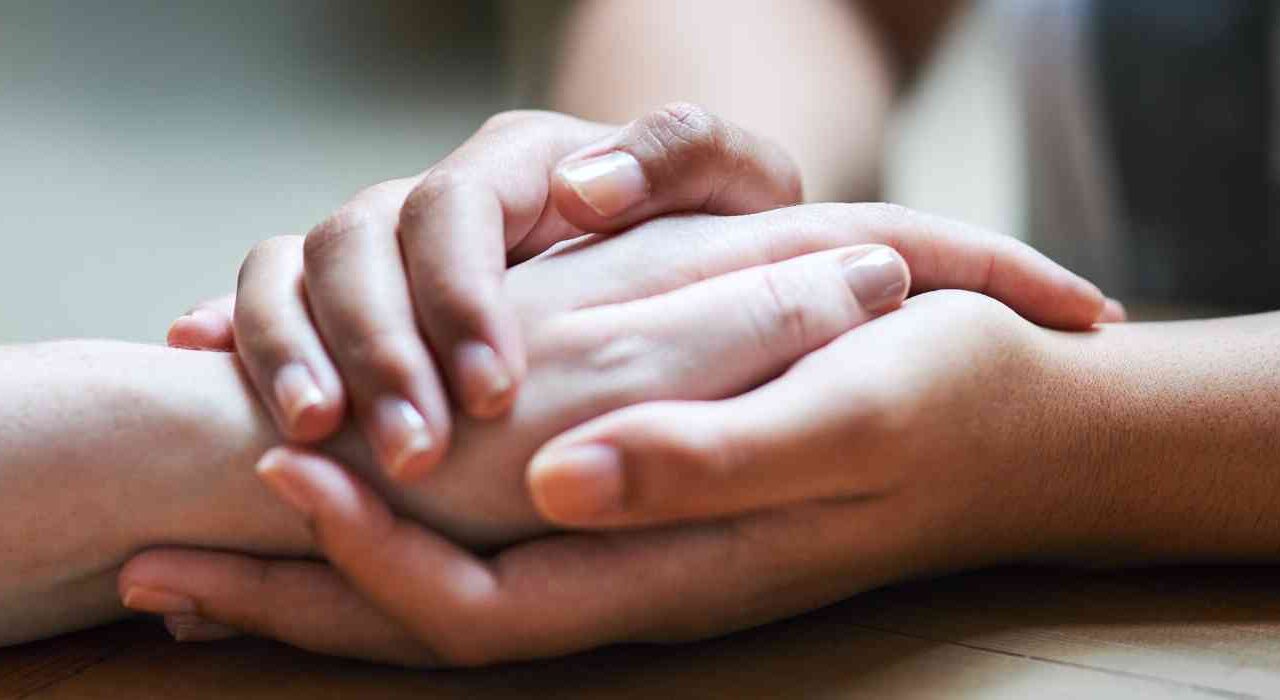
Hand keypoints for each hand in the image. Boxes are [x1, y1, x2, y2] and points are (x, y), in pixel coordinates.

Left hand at [121, 203, 1113, 663]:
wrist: (1023, 427)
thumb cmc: (947, 402)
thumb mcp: (849, 409)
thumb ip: (710, 456)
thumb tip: (562, 484)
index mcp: (678, 567)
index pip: (484, 604)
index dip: (369, 555)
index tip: (277, 472)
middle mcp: (639, 584)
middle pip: (431, 627)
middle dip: (296, 598)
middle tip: (164, 561)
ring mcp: (637, 562)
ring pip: (447, 602)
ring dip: (323, 584)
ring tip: (210, 564)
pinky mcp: (642, 524)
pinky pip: (493, 557)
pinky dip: (396, 545)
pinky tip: (345, 508)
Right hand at [168, 104, 804, 481]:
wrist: (683, 248)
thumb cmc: (713, 226)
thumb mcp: (731, 181)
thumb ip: (678, 158)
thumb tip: (583, 189)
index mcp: (522, 163)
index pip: (457, 207)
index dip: (456, 296)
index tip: (492, 394)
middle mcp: (439, 199)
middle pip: (359, 240)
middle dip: (375, 346)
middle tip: (412, 450)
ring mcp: (388, 246)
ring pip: (297, 266)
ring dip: (293, 349)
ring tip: (311, 439)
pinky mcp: (354, 296)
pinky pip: (269, 291)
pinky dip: (236, 326)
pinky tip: (202, 361)